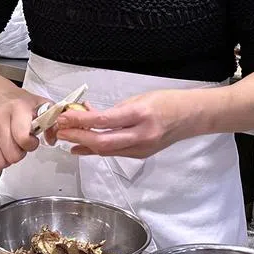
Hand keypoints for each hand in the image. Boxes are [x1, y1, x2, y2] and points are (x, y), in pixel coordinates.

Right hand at [0, 88, 49, 172]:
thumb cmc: (18, 101)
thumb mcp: (40, 104)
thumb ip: (51, 122)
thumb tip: (52, 139)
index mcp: (18, 109)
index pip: (23, 138)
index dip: (31, 145)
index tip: (32, 140)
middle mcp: (0, 118)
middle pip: (11, 154)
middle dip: (20, 154)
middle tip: (20, 146)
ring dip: (7, 160)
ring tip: (10, 149)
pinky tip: (0, 155)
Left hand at [51, 89, 202, 158]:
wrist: (193, 116)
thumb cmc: (167, 101)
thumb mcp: (139, 98)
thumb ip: (114, 110)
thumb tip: (88, 115)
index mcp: (140, 114)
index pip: (105, 121)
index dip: (82, 121)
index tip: (65, 118)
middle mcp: (142, 135)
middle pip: (104, 142)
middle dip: (79, 137)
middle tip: (60, 131)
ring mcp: (143, 148)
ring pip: (107, 151)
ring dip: (85, 144)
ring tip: (66, 137)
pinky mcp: (142, 155)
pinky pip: (115, 153)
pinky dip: (98, 149)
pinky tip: (83, 146)